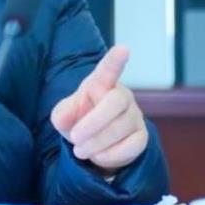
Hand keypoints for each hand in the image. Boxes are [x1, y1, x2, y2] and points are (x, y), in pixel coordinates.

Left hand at [50, 45, 147, 172]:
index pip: (109, 69)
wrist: (94, 145)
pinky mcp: (141, 137)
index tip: (124, 48)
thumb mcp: (63, 116)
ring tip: (80, 150)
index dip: (115, 60)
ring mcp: (135, 116)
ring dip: (96, 143)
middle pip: (116, 102)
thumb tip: (64, 119)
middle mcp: (122, 96)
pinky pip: (131, 146)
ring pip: (121, 128)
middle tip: (74, 138)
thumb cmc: (79, 120)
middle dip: (94, 122)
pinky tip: (98, 156)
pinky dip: (110, 155)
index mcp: (101, 84)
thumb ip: (62, 114)